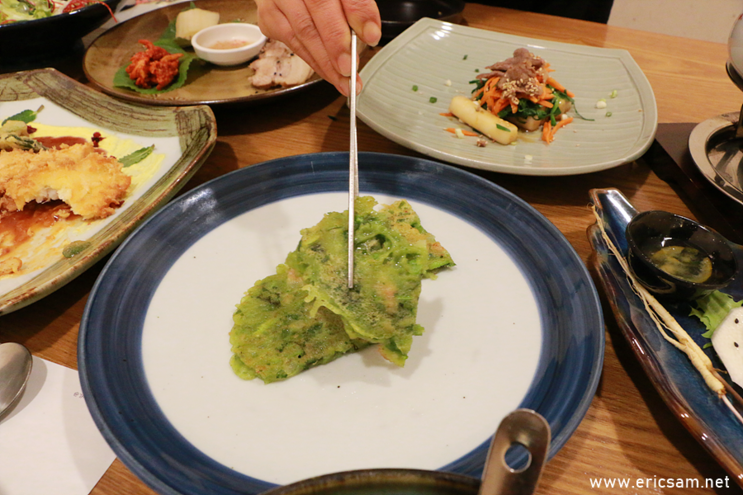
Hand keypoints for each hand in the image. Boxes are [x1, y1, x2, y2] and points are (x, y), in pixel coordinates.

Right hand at [254, 0, 380, 95]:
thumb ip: (357, 10)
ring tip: (343, 80)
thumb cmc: (325, 2)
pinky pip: (292, 43)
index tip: (372, 36)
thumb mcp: (344, 1)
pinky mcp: (269, 15)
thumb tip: (370, 34)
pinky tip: (327, 72)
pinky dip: (313, 62)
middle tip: (350, 68)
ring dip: (325, 62)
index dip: (359, 13)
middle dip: (337, 44)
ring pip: (302, 31)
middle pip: (320, 8)